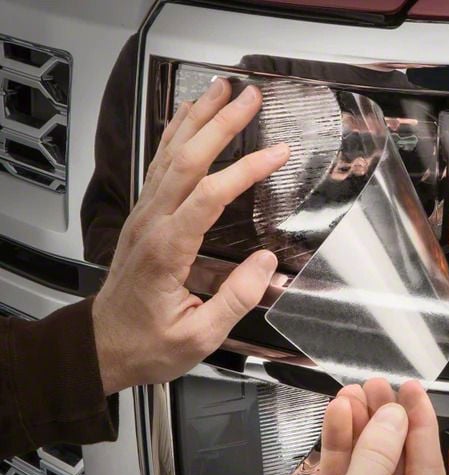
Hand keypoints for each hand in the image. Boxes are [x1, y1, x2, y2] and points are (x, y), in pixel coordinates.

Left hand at [92, 79, 288, 393]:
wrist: (103, 344)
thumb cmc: (148, 343)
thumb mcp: (199, 336)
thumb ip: (235, 299)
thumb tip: (266, 264)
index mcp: (166, 251)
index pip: (209, 196)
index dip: (245, 170)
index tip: (277, 153)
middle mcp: (151, 225)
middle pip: (186, 160)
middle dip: (221, 124)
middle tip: (249, 98)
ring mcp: (143, 216)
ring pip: (169, 155)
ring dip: (197, 119)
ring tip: (221, 90)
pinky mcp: (143, 217)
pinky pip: (159, 165)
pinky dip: (175, 135)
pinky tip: (187, 118)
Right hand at [234, 379, 448, 474]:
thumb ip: (376, 458)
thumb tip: (395, 418)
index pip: (427, 473)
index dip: (419, 426)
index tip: (414, 392)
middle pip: (397, 467)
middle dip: (384, 424)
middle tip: (379, 388)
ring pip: (369, 469)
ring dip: (360, 431)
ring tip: (354, 394)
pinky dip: (341, 450)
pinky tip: (339, 417)